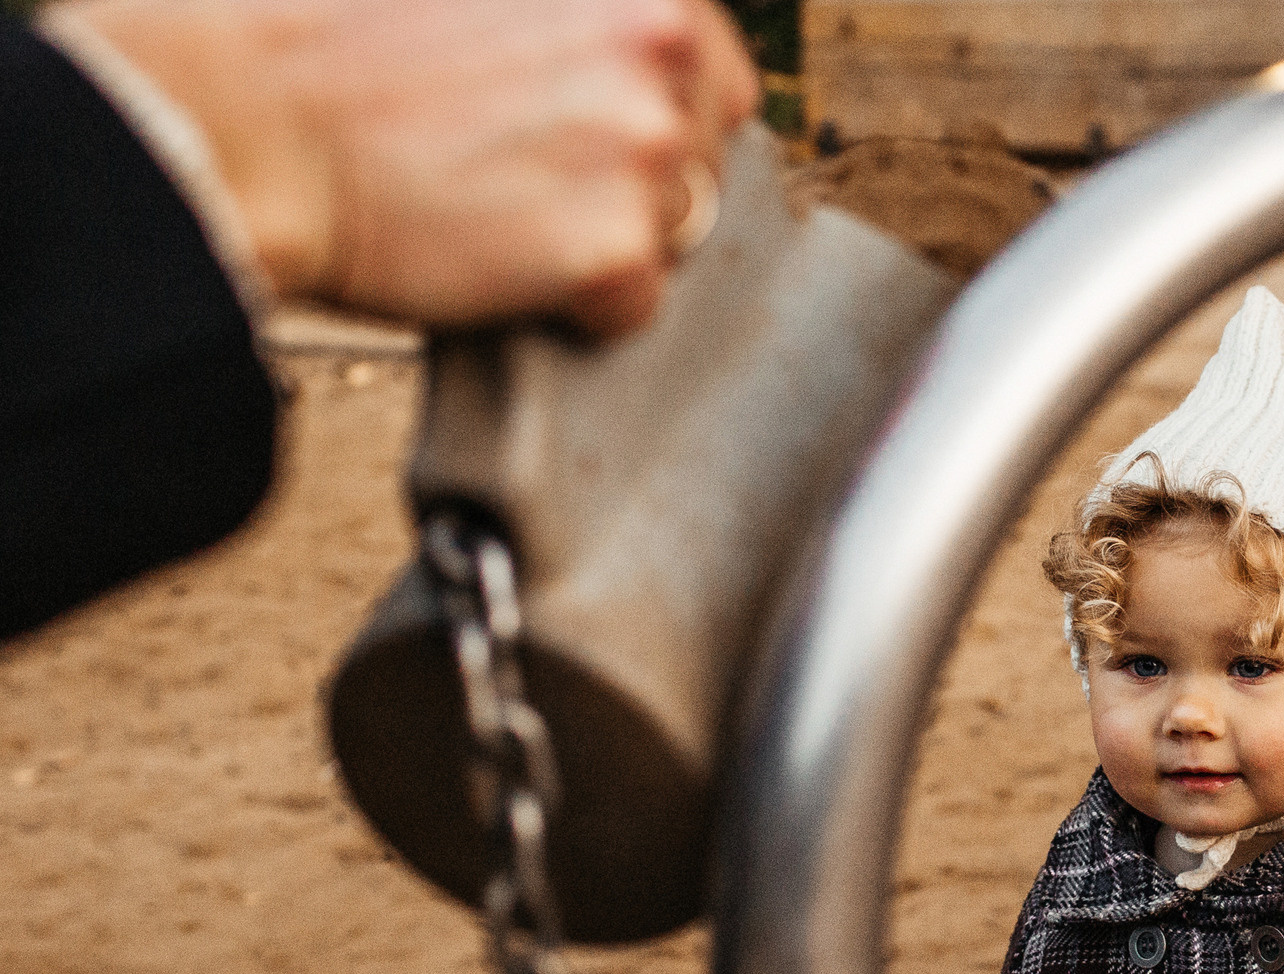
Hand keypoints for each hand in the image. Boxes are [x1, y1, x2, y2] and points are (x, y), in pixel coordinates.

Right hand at [68, 0, 758, 336]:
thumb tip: (620, 44)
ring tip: (502, 208)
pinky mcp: (617, 247)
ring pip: (678, 223)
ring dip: (608, 231)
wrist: (246, 116)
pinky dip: (580, 305)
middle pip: (706, 143)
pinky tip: (500, 261)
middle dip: (642, 167)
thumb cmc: (330, 37)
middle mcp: (661, 40)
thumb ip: (566, 7)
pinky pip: (636, 303)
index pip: (706, 56)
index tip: (583, 119)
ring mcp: (645, 145)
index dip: (649, 100)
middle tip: (534, 170)